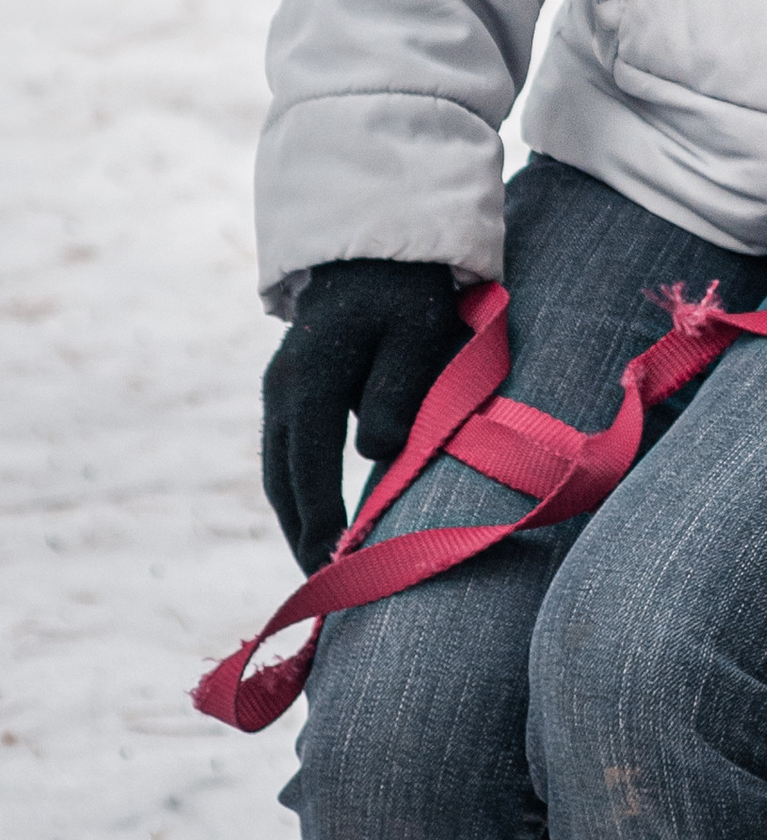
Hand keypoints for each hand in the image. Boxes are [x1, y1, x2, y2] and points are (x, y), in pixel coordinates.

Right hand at [261, 259, 465, 574]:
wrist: (379, 249)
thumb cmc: (408, 296)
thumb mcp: (416, 335)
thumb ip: (398, 391)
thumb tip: (377, 453)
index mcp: (312, 378)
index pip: (309, 467)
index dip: (320, 521)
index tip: (335, 568)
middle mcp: (282, 389)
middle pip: (282, 480)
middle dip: (302, 535)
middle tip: (326, 590)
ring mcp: (278, 390)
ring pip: (277, 472)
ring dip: (295, 520)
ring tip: (320, 568)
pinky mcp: (287, 392)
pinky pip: (284, 456)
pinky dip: (296, 493)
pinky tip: (317, 523)